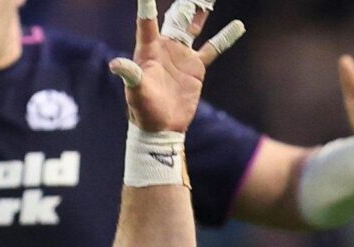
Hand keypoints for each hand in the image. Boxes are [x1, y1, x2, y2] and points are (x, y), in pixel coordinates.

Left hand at [110, 0, 247, 135]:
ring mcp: (182, 55)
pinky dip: (224, 37)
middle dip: (185, 2)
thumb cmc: (143, 110)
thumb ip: (130, 74)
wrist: (161, 127)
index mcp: (148, 49)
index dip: (147, 6)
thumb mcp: (135, 91)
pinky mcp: (196, 67)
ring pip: (194, 26)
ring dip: (201, 10)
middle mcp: (165, 46)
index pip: (147, 22)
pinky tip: (238, 25)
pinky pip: (212, 48)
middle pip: (176, 17)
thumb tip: (116, 64)